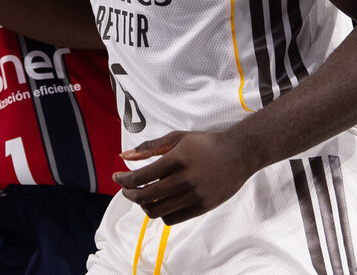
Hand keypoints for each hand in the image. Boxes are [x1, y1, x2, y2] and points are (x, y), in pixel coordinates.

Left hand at [112, 130, 259, 224]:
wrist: (239, 154)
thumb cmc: (206, 143)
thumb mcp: (178, 138)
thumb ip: (150, 147)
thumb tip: (123, 155)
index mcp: (178, 159)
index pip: (141, 177)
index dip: (124, 180)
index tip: (116, 177)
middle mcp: (186, 179)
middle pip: (146, 196)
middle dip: (129, 194)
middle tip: (125, 189)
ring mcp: (195, 195)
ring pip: (157, 211)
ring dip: (143, 205)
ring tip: (143, 196)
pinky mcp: (203, 207)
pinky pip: (172, 219)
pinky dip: (161, 213)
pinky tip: (160, 202)